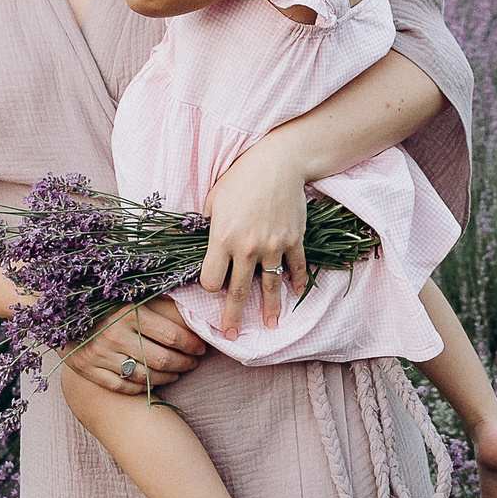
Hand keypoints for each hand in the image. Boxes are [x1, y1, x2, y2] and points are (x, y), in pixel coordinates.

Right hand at [73, 296, 205, 393]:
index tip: (201, 348)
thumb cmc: (102, 297)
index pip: (173, 337)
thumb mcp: (131, 292)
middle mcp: (114, 335)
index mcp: (128, 312)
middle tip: (193, 362)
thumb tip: (193, 310)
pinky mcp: (87, 369)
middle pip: (162, 360)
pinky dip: (141, 388)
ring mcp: (99, 355)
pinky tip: (152, 382)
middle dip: (184, 364)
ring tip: (176, 372)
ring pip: (145, 377)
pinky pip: (122, 386)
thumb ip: (161, 301)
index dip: (192, 346)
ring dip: (167, 378)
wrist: (58, 307)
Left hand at [197, 138, 309, 338]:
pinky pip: (296, 267)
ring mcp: (273, 246)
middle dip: (233, 315)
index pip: (212, 279)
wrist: (278, 163)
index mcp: (222, 238)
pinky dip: (297, 281)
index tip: (213, 285)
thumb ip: (207, 226)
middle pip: (238, 290)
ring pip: (270, 286)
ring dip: (270, 309)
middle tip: (232, 334)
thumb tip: (199, 243)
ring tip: (270, 325)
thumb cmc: (240, 178)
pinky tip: (295, 293)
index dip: (210, 285)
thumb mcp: (213, 200)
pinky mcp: (294, 241)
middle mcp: (247, 248)